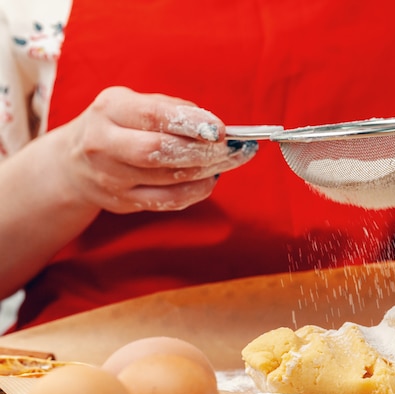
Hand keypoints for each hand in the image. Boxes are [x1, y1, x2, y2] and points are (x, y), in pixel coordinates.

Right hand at [55, 86, 256, 212]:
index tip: (220, 129)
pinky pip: (168, 201)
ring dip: (207, 170)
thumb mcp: (134, 103)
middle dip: (203, 150)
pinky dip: (196, 191)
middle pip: (159, 151)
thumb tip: (213, 127)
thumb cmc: (118, 125)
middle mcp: (105, 143)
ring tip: (231, 160)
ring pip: (168, 178)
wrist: (73, 163)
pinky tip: (211, 178)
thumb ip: (172, 109)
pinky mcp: (124, 202)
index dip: (191, 123)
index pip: (153, 116)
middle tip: (232, 148)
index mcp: (110, 109)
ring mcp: (111, 177)